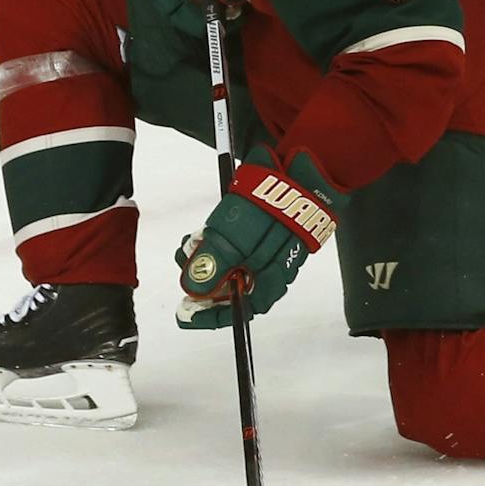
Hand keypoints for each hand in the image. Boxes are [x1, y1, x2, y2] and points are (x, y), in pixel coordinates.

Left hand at [175, 153, 339, 329]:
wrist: (300, 169)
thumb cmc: (271, 206)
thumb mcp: (235, 237)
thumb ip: (214, 264)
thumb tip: (193, 290)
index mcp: (271, 279)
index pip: (241, 310)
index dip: (213, 316)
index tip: (187, 315)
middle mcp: (271, 270)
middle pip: (230, 289)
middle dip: (201, 279)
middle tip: (184, 260)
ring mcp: (268, 251)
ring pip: (227, 266)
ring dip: (204, 257)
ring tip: (190, 241)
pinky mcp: (260, 233)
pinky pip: (231, 247)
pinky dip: (214, 243)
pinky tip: (202, 232)